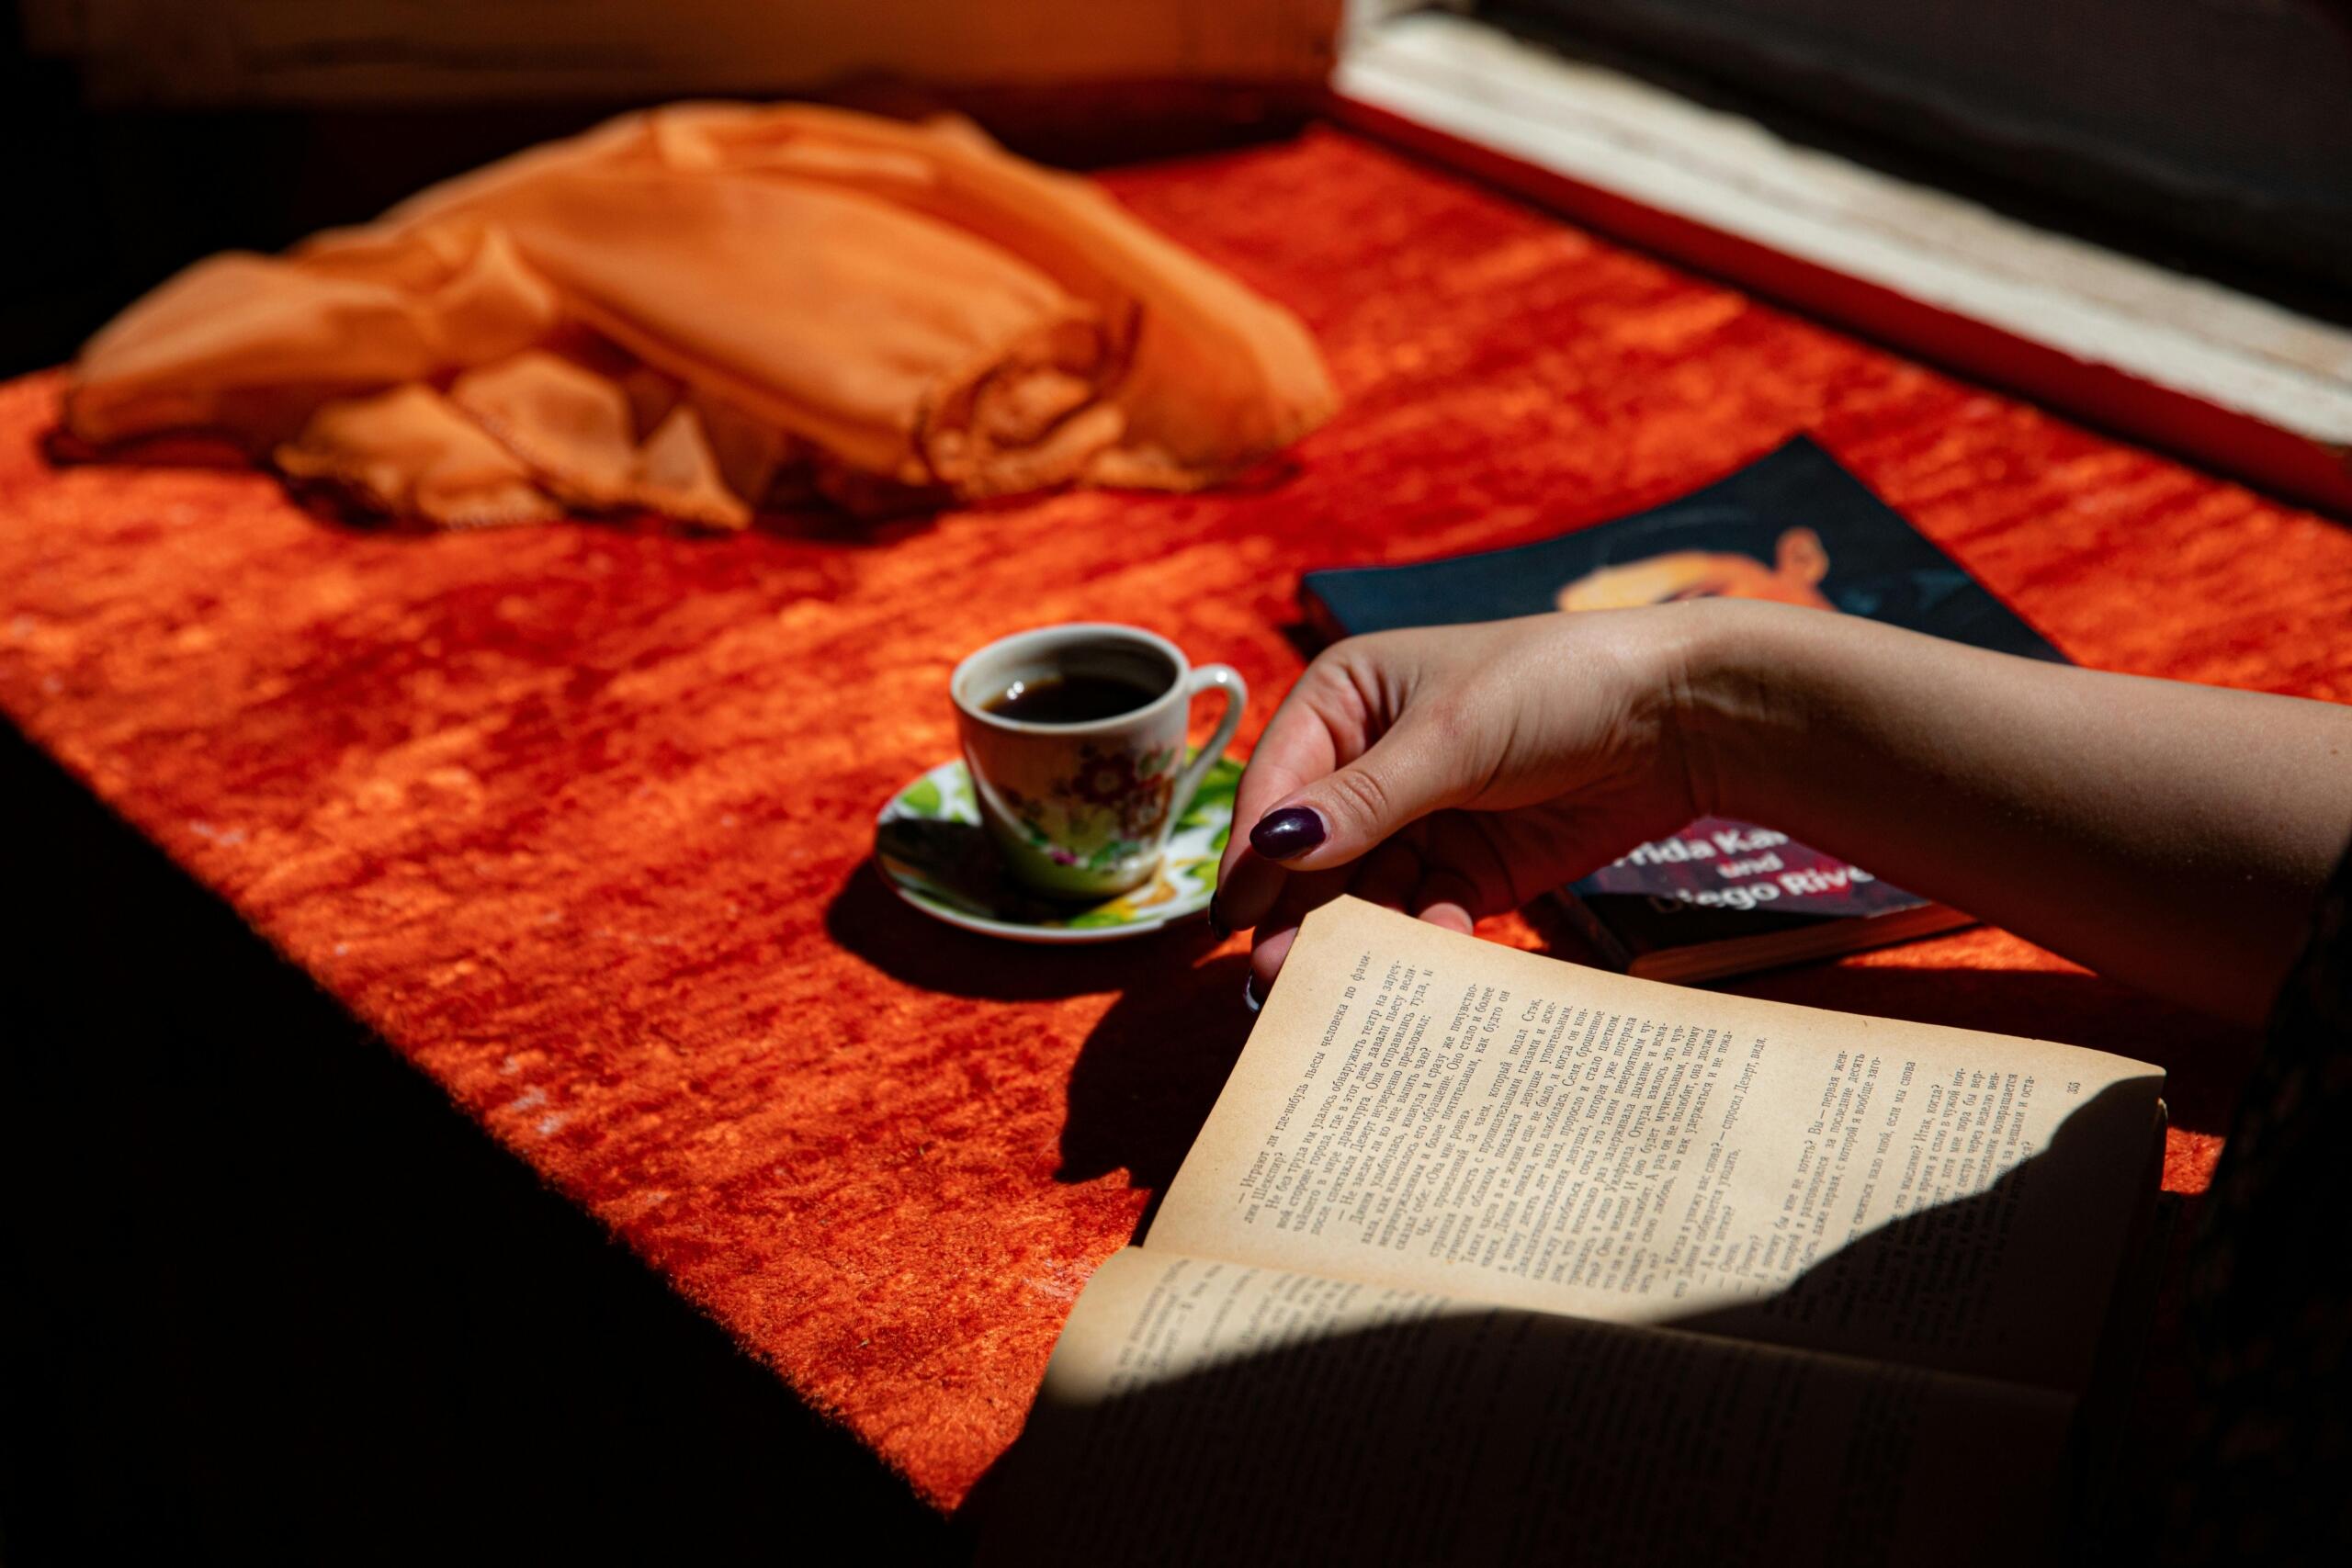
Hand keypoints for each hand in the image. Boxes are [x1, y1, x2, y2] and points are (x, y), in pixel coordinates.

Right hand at [1214, 609, 1712, 996]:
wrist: (1683, 716)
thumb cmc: (1554, 684)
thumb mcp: (1450, 736)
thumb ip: (1364, 801)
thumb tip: (1272, 848)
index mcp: (1345, 700)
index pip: (1279, 783)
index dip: (1254, 849)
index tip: (1235, 916)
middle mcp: (1370, 761)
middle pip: (1313, 850)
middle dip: (1298, 909)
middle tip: (1275, 977)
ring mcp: (1421, 819)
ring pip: (1365, 892)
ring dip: (1354, 936)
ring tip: (1339, 987)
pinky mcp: (1472, 869)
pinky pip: (1426, 914)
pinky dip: (1424, 938)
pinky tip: (1430, 955)